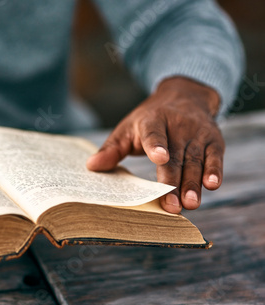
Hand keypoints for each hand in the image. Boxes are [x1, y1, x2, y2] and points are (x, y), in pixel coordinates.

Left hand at [86, 76, 223, 213]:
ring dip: (193, 184)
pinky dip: (215, 171)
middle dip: (173, 182)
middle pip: (175, 157)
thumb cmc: (148, 120)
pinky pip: (215, 157)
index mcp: (152, 121)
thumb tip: (91, 166)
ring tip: (190, 204)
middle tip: (171, 206)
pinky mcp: (214, 140)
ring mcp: (197, 133)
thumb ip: (111, 149)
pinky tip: (212, 186)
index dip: (156, 146)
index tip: (159, 158)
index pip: (153, 134)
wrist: (185, 96)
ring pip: (194, 161)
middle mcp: (178, 125)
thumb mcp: (127, 129)